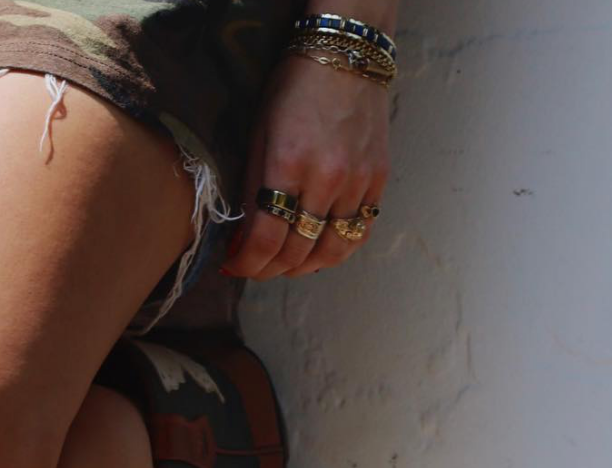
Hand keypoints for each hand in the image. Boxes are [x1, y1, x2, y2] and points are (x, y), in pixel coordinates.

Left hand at [224, 50, 390, 279]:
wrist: (346, 55)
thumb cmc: (293, 89)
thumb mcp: (259, 134)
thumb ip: (251, 190)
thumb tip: (241, 240)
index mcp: (288, 164)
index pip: (266, 239)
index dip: (246, 263)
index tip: (234, 266)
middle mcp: (326, 179)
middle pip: (296, 253)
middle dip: (268, 269)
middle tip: (254, 267)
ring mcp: (357, 183)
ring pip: (329, 253)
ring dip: (301, 268)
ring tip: (284, 265)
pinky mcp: (377, 182)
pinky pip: (357, 235)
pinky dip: (335, 252)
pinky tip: (317, 250)